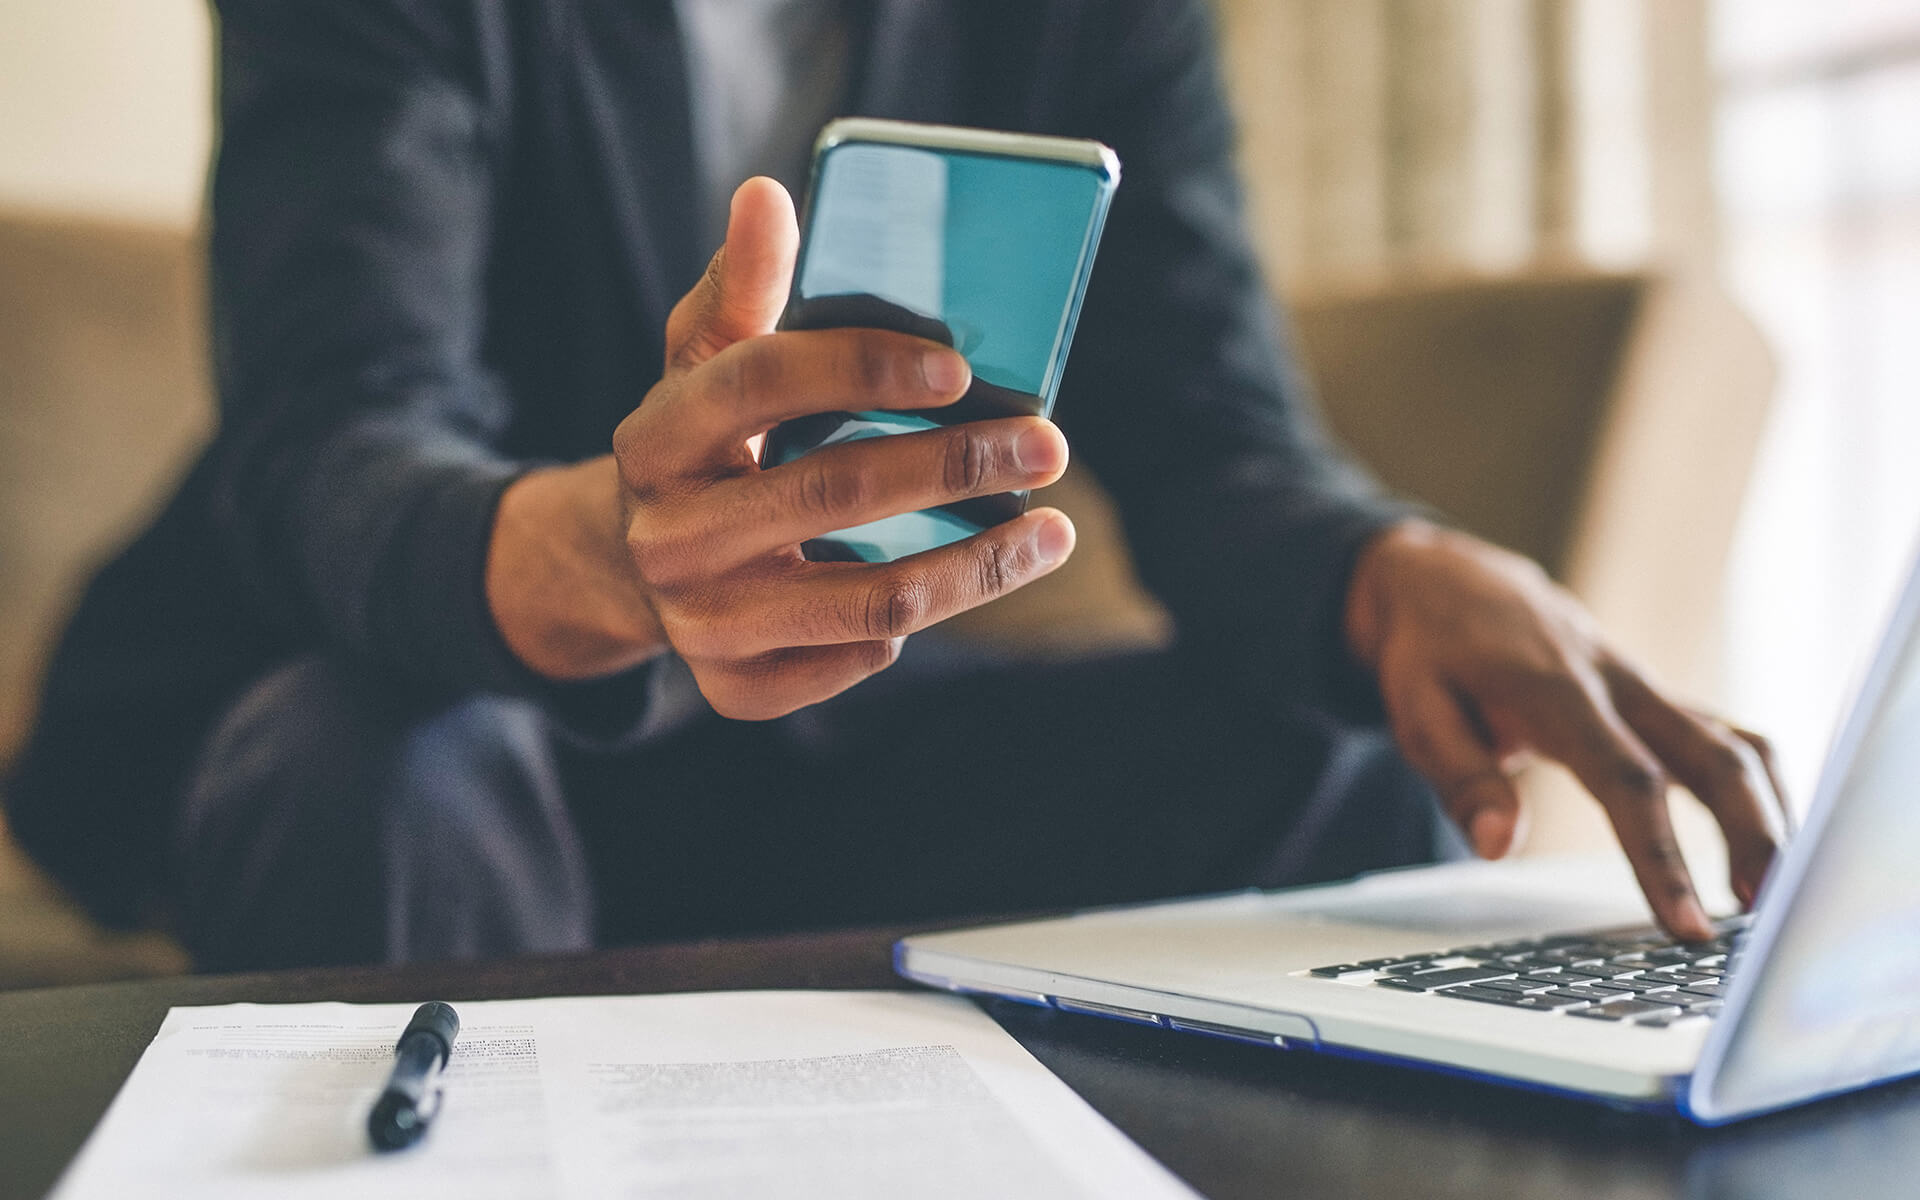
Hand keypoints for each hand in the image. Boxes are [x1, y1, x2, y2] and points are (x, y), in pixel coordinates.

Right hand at [486, 178, 1074, 716]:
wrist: (634, 565)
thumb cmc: (706, 441)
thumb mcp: (705, 360)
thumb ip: (742, 285)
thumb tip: (768, 196)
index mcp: (655, 436)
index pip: (761, 381)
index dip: (863, 367)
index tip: (960, 367)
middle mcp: (667, 536)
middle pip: (834, 492)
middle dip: (958, 465)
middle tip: (1048, 445)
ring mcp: (700, 622)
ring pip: (872, 600)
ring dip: (981, 565)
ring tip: (1053, 530)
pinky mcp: (734, 689)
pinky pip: (855, 658)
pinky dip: (916, 624)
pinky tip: (958, 582)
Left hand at [1344, 520, 1789, 939]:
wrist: (1449, 583)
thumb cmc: (1431, 651)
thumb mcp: (1417, 710)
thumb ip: (1462, 778)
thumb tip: (1498, 848)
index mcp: (1558, 691)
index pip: (1626, 781)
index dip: (1662, 856)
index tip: (1687, 925)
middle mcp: (1618, 685)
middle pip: (1715, 757)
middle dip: (1753, 836)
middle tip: (1766, 916)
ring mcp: (1645, 688)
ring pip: (1736, 744)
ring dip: (1768, 815)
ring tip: (1772, 895)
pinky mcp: (1655, 698)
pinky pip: (1725, 738)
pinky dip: (1756, 790)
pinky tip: (1765, 844)